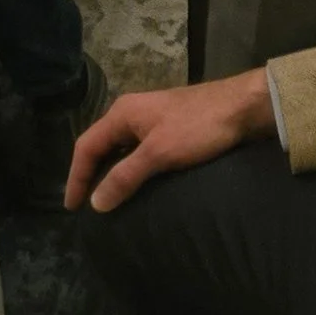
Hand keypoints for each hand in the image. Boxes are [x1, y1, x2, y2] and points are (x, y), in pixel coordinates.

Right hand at [67, 67, 272, 212]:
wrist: (243, 107)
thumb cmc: (199, 127)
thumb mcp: (159, 153)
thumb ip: (125, 177)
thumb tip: (96, 203)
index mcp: (122, 114)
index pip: (86, 147)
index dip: (75, 178)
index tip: (72, 207)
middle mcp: (131, 113)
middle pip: (100, 145)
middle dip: (89, 174)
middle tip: (86, 204)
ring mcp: (151, 119)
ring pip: (119, 148)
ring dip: (110, 171)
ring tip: (107, 197)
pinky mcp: (169, 128)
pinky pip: (137, 150)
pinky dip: (129, 168)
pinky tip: (137, 183)